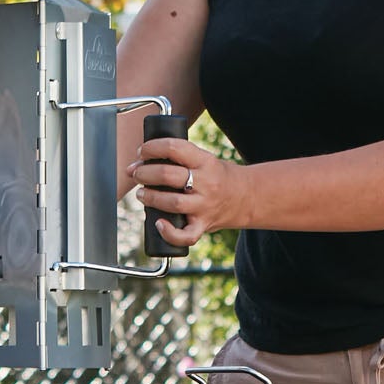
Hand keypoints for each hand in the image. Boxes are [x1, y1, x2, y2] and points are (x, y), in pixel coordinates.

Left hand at [128, 137, 245, 248]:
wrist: (247, 197)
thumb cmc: (218, 177)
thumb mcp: (204, 160)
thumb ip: (180, 159)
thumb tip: (141, 162)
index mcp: (205, 161)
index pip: (174, 148)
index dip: (152, 148)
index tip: (141, 151)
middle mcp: (206, 183)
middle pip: (168, 175)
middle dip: (145, 173)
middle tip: (136, 174)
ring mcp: (205, 206)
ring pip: (173, 202)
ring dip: (151, 197)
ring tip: (142, 194)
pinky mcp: (204, 225)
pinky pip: (186, 235)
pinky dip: (169, 232)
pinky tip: (158, 224)